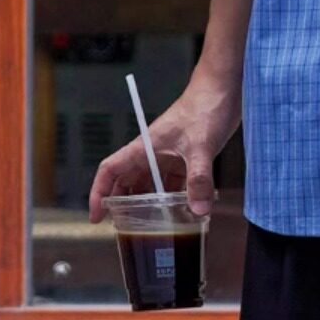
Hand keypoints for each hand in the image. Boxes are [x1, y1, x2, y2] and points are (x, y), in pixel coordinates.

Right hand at [88, 67, 238, 222]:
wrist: (223, 90)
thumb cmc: (204, 107)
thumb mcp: (201, 145)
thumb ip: (198, 178)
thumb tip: (198, 210)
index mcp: (144, 147)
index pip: (110, 170)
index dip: (99, 193)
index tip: (97, 216)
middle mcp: (152, 154)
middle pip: (127, 182)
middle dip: (123, 206)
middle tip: (126, 229)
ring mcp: (168, 157)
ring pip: (151, 185)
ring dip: (151, 204)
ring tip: (154, 227)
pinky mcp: (186, 159)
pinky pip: (174, 184)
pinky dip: (177, 198)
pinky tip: (185, 212)